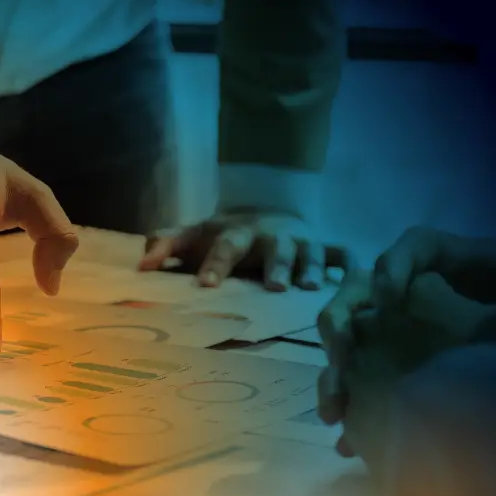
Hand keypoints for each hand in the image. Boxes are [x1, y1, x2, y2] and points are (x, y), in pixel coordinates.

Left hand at [138, 211, 349, 291]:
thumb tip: (141, 265)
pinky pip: (342, 254)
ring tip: (310, 288)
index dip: (216, 264)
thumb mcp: (192, 235)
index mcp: (237, 233)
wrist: (264, 208)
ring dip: (312, 268)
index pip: (225, 246)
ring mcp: (301, 241)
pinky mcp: (325, 246)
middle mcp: (272, 236)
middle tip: (273, 286)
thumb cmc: (223, 235)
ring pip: (311, 252)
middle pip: (274, 248)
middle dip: (275, 265)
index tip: (206, 285)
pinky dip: (350, 265)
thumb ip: (165, 244)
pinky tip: (353, 281)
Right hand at [317, 227, 495, 457]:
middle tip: (340, 353)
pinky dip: (352, 415)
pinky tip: (350, 442)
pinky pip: (359, 388)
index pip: (414, 248)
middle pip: (359, 292)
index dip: (394, 266)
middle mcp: (413, 294)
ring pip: (348, 342)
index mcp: (452, 265)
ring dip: (333, 374)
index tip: (389, 299)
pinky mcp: (392, 374)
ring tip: (334, 410)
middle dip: (340, 322)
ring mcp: (397, 334)